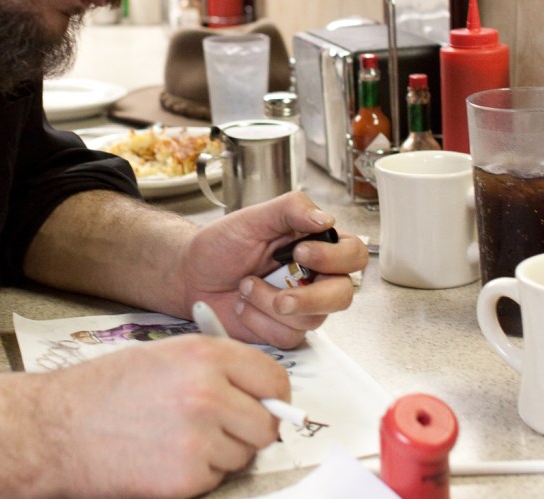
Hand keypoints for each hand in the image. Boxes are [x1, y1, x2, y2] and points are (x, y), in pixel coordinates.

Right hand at [0, 334, 289, 497]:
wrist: (58, 427)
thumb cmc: (105, 390)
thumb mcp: (164, 356)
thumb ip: (215, 368)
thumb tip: (259, 391)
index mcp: (204, 355)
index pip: (274, 378)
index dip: (271, 395)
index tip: (263, 404)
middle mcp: (208, 393)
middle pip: (267, 425)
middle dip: (248, 430)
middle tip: (219, 428)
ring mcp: (199, 438)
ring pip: (243, 455)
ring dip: (220, 454)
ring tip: (177, 438)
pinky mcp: (187, 478)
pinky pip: (216, 480)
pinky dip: (197, 475)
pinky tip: (163, 457)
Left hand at [180, 191, 366, 348]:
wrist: (191, 273)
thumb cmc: (222, 244)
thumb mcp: (253, 217)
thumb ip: (290, 209)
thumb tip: (325, 219)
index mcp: (315, 244)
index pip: (352, 254)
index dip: (335, 258)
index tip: (302, 251)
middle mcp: (314, 277)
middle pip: (343, 295)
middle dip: (311, 297)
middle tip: (283, 294)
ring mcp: (301, 306)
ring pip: (312, 319)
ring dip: (271, 303)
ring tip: (245, 286)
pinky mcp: (283, 329)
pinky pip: (286, 336)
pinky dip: (258, 319)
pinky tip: (242, 305)